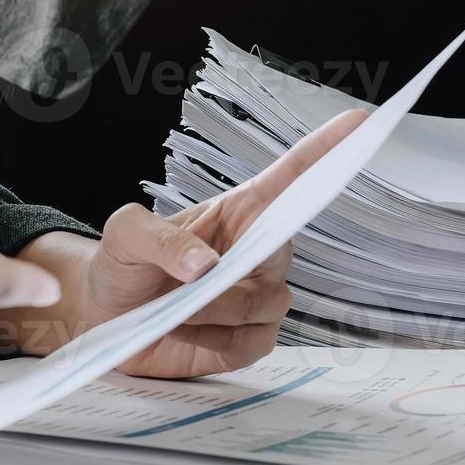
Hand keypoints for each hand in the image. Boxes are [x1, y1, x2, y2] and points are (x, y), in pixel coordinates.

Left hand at [0, 109, 366, 378]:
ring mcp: (259, 297)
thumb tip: (207, 266)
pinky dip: (214, 343)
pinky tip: (184, 333)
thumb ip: (162, 240)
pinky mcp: (249, 339)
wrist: (103, 320)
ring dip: (216, 311)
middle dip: (233, 276)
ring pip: (268, 305)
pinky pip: (253, 343)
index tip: (362, 121)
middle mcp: (258, 251)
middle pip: (282, 255)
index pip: (295, 177)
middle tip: (186, 287)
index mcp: (240, 212)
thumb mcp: (126, 235)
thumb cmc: (120, 266)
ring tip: (173, 312)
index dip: (329, 149)